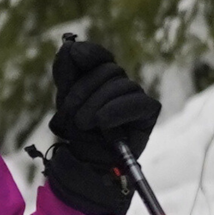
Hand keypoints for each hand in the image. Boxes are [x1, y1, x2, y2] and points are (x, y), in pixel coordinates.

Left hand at [43, 38, 158, 214]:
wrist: (86, 169)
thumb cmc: (77, 137)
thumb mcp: (65, 102)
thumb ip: (67, 72)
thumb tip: (71, 45)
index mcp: (100, 78)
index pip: (99, 55)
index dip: (88, 54)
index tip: (76, 57)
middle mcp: (120, 84)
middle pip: (107, 70)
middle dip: (83, 93)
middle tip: (72, 118)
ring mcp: (135, 97)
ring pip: (120, 84)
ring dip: (95, 106)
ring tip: (85, 126)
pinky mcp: (148, 112)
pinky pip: (137, 101)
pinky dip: (116, 111)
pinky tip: (103, 123)